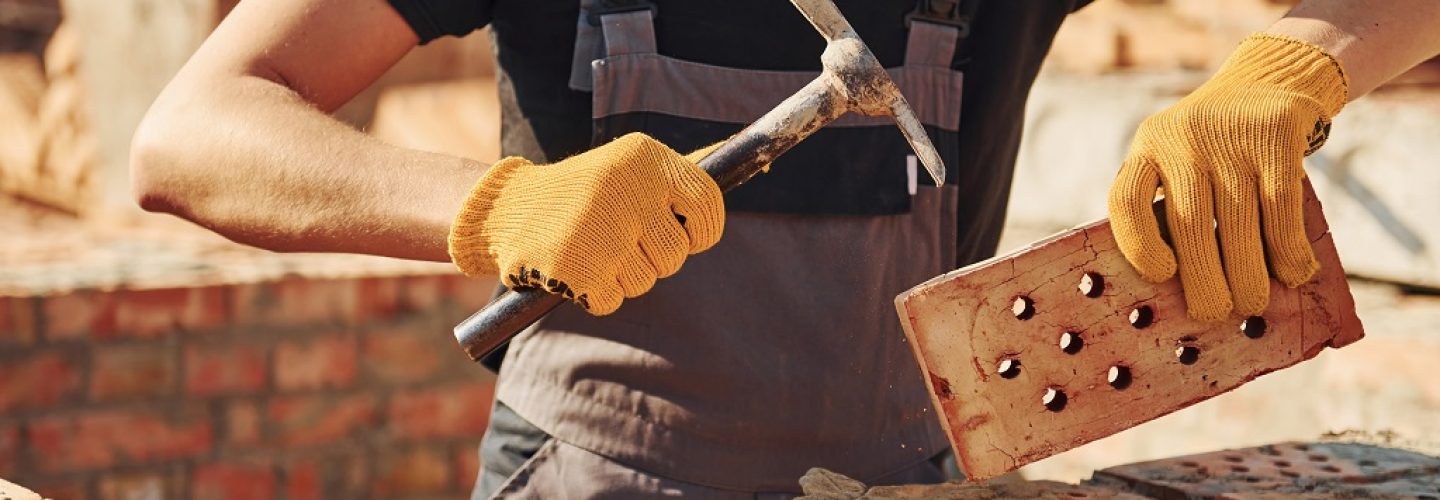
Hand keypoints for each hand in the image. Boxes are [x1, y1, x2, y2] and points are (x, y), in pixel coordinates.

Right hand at [448, 133, 724, 314]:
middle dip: (654, 258)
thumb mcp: (629, 166)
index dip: (703, 231)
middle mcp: (625, 189)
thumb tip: (750, 160)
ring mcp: (599, 229)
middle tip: (619, 240)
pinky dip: (595, 294)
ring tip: (593, 249)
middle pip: (675, 254)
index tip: (689, 237)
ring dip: (622, 277)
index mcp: (644, 158)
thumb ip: (681, 174)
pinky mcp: (574, 267)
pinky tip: (575, 267)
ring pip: (644, 281)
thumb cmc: (583, 192)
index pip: (706, 204)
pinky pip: (611, 300)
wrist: (508, 209)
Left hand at [1108, 34, 1347, 320]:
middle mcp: (1182, 139)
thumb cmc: (1212, 149)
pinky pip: (1281, 206)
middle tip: (1214, 314)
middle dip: (1204, 280)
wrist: (1265, 83)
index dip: (1138, 245)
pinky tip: (1292, 273)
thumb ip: (1170, 210)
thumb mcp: (1175, 161)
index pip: (1126, 199)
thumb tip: (1182, 293)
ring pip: (1238, 221)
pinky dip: (1288, 248)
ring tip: (1253, 306)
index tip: (1162, 276)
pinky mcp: (1276, 136)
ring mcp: (1230, 136)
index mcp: (1147, 148)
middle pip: (1188, 223)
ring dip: (1249, 274)